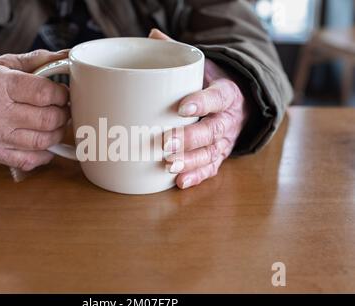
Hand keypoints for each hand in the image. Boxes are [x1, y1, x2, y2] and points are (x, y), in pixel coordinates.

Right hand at [0, 50, 69, 170]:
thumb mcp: (4, 63)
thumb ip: (38, 60)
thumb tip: (69, 56)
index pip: (44, 93)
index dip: (62, 95)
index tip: (63, 94)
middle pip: (48, 119)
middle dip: (63, 115)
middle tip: (63, 109)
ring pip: (42, 142)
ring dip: (57, 134)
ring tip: (55, 124)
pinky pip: (29, 160)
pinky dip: (44, 154)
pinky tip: (45, 143)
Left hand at [149, 29, 249, 188]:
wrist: (240, 103)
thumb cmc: (214, 84)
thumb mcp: (204, 66)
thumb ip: (180, 54)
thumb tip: (152, 35)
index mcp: (226, 93)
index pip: (217, 97)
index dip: (201, 102)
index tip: (182, 107)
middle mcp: (228, 119)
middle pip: (212, 131)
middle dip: (189, 138)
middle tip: (166, 142)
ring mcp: (225, 140)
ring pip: (211, 153)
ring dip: (190, 161)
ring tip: (169, 165)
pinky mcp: (220, 155)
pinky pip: (211, 168)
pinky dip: (197, 176)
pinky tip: (180, 182)